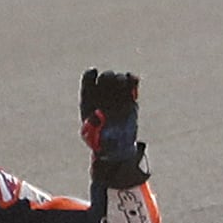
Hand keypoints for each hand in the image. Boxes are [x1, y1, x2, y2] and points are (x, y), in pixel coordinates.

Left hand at [78, 69, 147, 189]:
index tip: (94, 74)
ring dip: (122, 79)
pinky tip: (134, 81)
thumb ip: (92, 128)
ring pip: (118, 78)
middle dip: (110, 78)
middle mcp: (101, 94)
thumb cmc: (99, 143)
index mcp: (88, 100)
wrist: (116, 147)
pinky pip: (131, 84)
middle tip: (117, 84)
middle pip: (105, 77)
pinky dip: (132, 80)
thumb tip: (96, 116)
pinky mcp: (129, 98)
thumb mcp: (92, 138)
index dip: (90, 75)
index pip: (88, 80)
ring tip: (125, 86)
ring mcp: (115, 95)